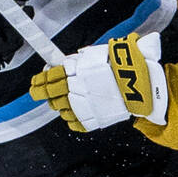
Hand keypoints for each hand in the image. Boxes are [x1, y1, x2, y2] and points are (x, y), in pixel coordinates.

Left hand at [30, 31, 167, 132]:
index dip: (40, 80)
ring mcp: (82, 106)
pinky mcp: (90, 120)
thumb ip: (78, 60)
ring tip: (66, 99)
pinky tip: (76, 111)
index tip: (36, 81)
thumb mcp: (97, 54)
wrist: (141, 83)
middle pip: (49, 94)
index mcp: (74, 70)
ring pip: (60, 109)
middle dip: (43, 92)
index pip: (49, 77)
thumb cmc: (122, 63)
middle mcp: (74, 88)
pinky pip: (73, 122)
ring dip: (60, 104)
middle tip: (40, 91)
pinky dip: (72, 118)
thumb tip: (61, 63)